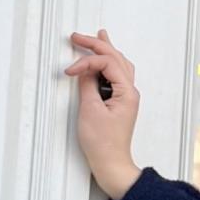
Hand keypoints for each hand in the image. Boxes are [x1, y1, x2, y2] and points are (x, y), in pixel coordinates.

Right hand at [64, 28, 142, 199]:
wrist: (111, 163)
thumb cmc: (103, 143)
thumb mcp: (90, 110)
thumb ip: (87, 85)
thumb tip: (85, 70)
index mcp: (127, 92)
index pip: (107, 63)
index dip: (86, 62)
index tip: (69, 71)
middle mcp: (130, 92)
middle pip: (116, 58)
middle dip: (97, 45)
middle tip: (78, 36)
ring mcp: (126, 97)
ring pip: (118, 65)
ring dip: (106, 50)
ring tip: (98, 36)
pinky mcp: (119, 102)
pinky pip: (116, 76)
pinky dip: (107, 64)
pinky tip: (102, 59)